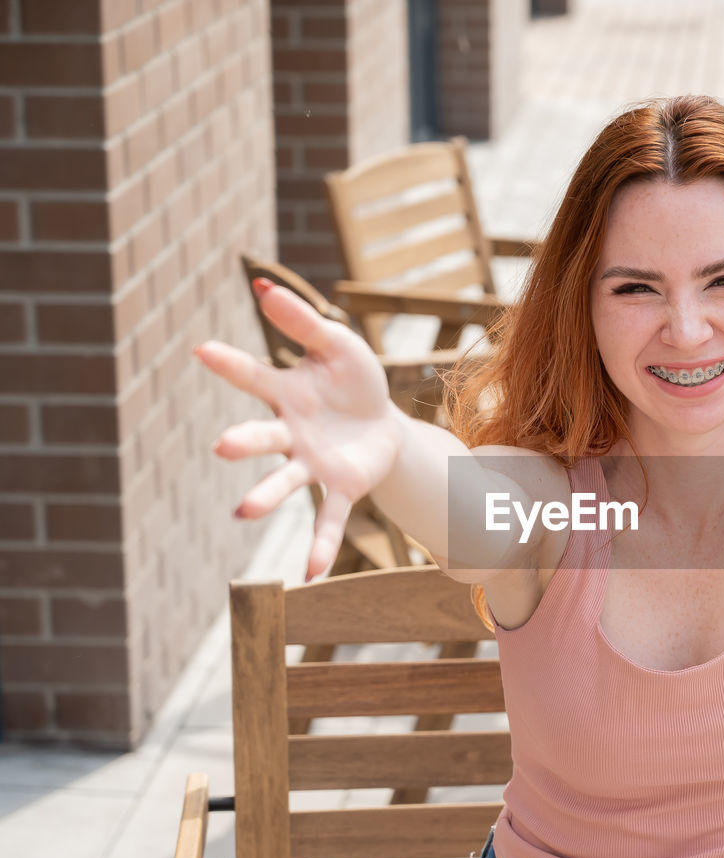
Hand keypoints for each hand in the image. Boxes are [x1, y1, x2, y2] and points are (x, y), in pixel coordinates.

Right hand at [196, 280, 401, 578]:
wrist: (386, 425)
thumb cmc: (354, 381)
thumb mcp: (337, 345)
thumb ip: (304, 322)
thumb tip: (262, 284)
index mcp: (286, 394)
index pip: (253, 378)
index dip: (230, 364)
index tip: (202, 350)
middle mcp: (292, 434)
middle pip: (263, 438)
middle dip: (245, 441)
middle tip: (223, 445)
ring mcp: (313, 464)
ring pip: (286, 481)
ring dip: (266, 496)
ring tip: (243, 512)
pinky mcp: (341, 488)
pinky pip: (328, 518)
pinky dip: (320, 545)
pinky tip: (310, 573)